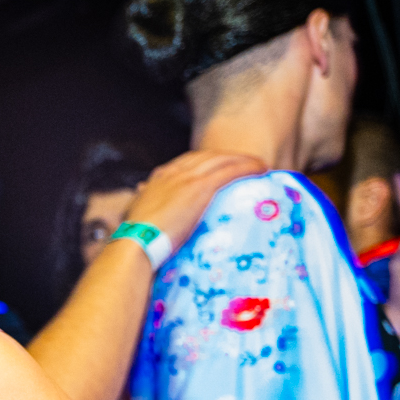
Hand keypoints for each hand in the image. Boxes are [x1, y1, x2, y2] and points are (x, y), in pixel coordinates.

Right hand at [125, 151, 268, 245]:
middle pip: (206, 156)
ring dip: (242, 159)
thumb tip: (147, 214)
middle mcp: (173, 172)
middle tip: (244, 164)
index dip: (207, 162)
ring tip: (258, 165)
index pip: (188, 161)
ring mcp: (187, 178)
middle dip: (227, 157)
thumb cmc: (137, 239)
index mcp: (159, 178)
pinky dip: (248, 167)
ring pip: (221, 159)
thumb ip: (149, 210)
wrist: (137, 242)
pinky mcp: (200, 187)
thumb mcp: (141, 218)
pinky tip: (261, 168)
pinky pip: (231, 170)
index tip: (219, 168)